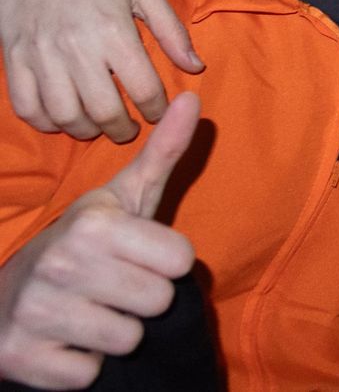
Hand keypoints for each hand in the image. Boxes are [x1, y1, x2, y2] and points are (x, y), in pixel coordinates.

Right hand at [0, 0, 200, 142]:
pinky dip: (45, 122)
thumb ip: (171, 30)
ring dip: (86, 130)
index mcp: (113, 30)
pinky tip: (62, 118)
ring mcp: (40, 57)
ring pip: (65, 115)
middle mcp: (75, 48)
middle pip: (103, 111)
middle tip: (130, 129)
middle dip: (122, 129)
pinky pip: (27, 107)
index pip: (143, 88)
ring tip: (99, 125)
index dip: (157, 110)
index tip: (160, 113)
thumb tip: (196, 67)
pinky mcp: (14, 59)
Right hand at [0, 91, 198, 388]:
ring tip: (89, 310)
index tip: (136, 255)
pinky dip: (80, 363)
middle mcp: (63, 264)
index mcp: (95, 225)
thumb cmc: (84, 244)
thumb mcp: (124, 198)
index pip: (181, 262)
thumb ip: (163, 153)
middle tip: (111, 285)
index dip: (164, 263)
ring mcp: (38, 313)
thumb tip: (195, 100)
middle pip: (159, 302)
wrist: (7, 294)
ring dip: (113, 332)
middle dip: (141, 298)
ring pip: (128, 340)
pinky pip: (88, 374)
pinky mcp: (21, 358)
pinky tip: (64, 339)